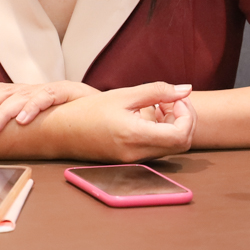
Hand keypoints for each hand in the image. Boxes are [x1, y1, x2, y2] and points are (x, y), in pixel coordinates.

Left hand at [0, 80, 98, 135]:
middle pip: (2, 92)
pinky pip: (48, 98)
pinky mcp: (67, 91)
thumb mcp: (42, 117)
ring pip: (21, 97)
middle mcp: (34, 88)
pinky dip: (34, 108)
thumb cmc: (70, 114)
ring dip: (4, 113)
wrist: (105, 106)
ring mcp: (50, 89)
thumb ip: (21, 120)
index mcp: (25, 92)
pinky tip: (23, 120)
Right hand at [56, 82, 197, 162]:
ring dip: (173, 124)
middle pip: (181, 143)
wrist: (62, 132)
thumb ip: (158, 91)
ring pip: (171, 146)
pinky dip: (161, 132)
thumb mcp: (124, 95)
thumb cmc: (88, 111)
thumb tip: (186, 89)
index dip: (187, 115)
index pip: (181, 135)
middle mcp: (138, 154)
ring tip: (155, 104)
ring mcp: (135, 160)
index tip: (174, 98)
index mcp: (135, 136)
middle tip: (168, 99)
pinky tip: (147, 116)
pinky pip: (158, 148)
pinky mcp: (132, 160)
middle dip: (183, 118)